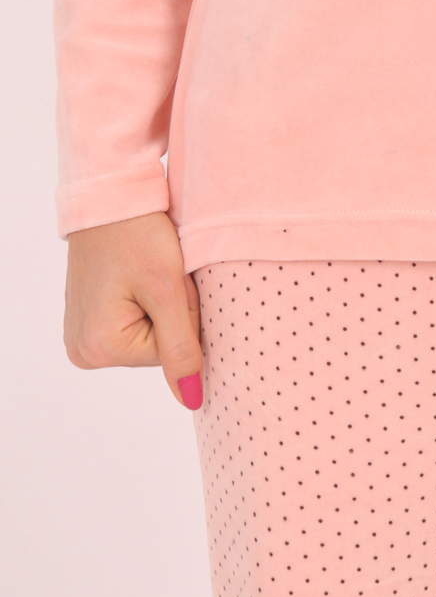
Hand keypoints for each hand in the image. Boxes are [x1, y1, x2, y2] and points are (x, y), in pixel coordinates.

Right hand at [64, 210, 202, 408]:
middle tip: (161, 271)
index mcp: (99, 348)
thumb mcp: (167, 289)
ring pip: (150, 334)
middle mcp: (83, 351)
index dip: (184, 315)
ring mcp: (83, 336)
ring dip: (161, 304)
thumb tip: (192, 399)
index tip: (170, 280)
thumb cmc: (137, 234)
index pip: (172, 353)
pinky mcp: (89, 318)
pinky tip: (136, 274)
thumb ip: (181, 347)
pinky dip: (146, 299)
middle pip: (158, 347)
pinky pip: (134, 321)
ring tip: (147, 270)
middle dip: (172, 310)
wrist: (110, 197)